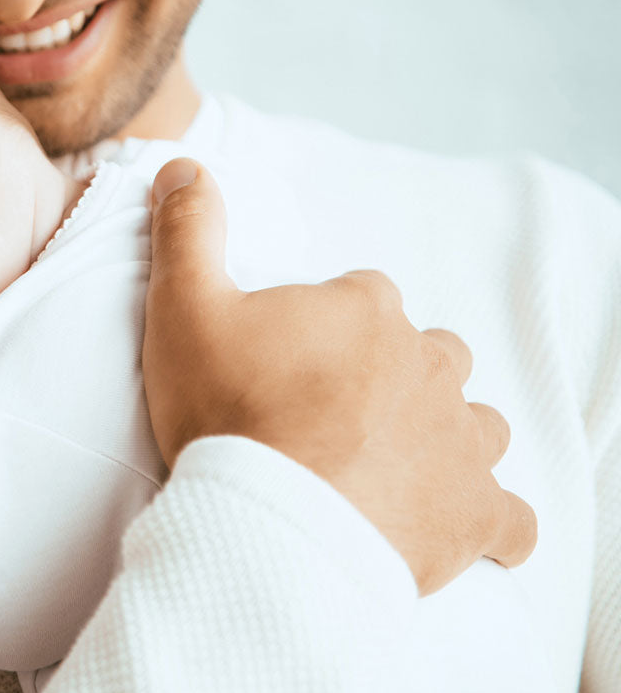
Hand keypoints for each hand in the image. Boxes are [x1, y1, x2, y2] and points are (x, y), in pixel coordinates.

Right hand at [141, 158, 536, 594]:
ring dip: (441, 439)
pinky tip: (456, 527)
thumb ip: (187, 232)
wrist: (266, 524)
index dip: (326, 330)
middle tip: (331, 418)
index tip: (287, 365)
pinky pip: (509, 519)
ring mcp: (459, 440)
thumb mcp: (183, 309)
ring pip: (473, 426)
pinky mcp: (474, 514)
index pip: (363, 299)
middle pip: (426, 355)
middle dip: (392, 378)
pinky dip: (489, 522)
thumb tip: (185, 165)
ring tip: (386, 469)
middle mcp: (426, 363)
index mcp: (365, 310)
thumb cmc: (226, 414)